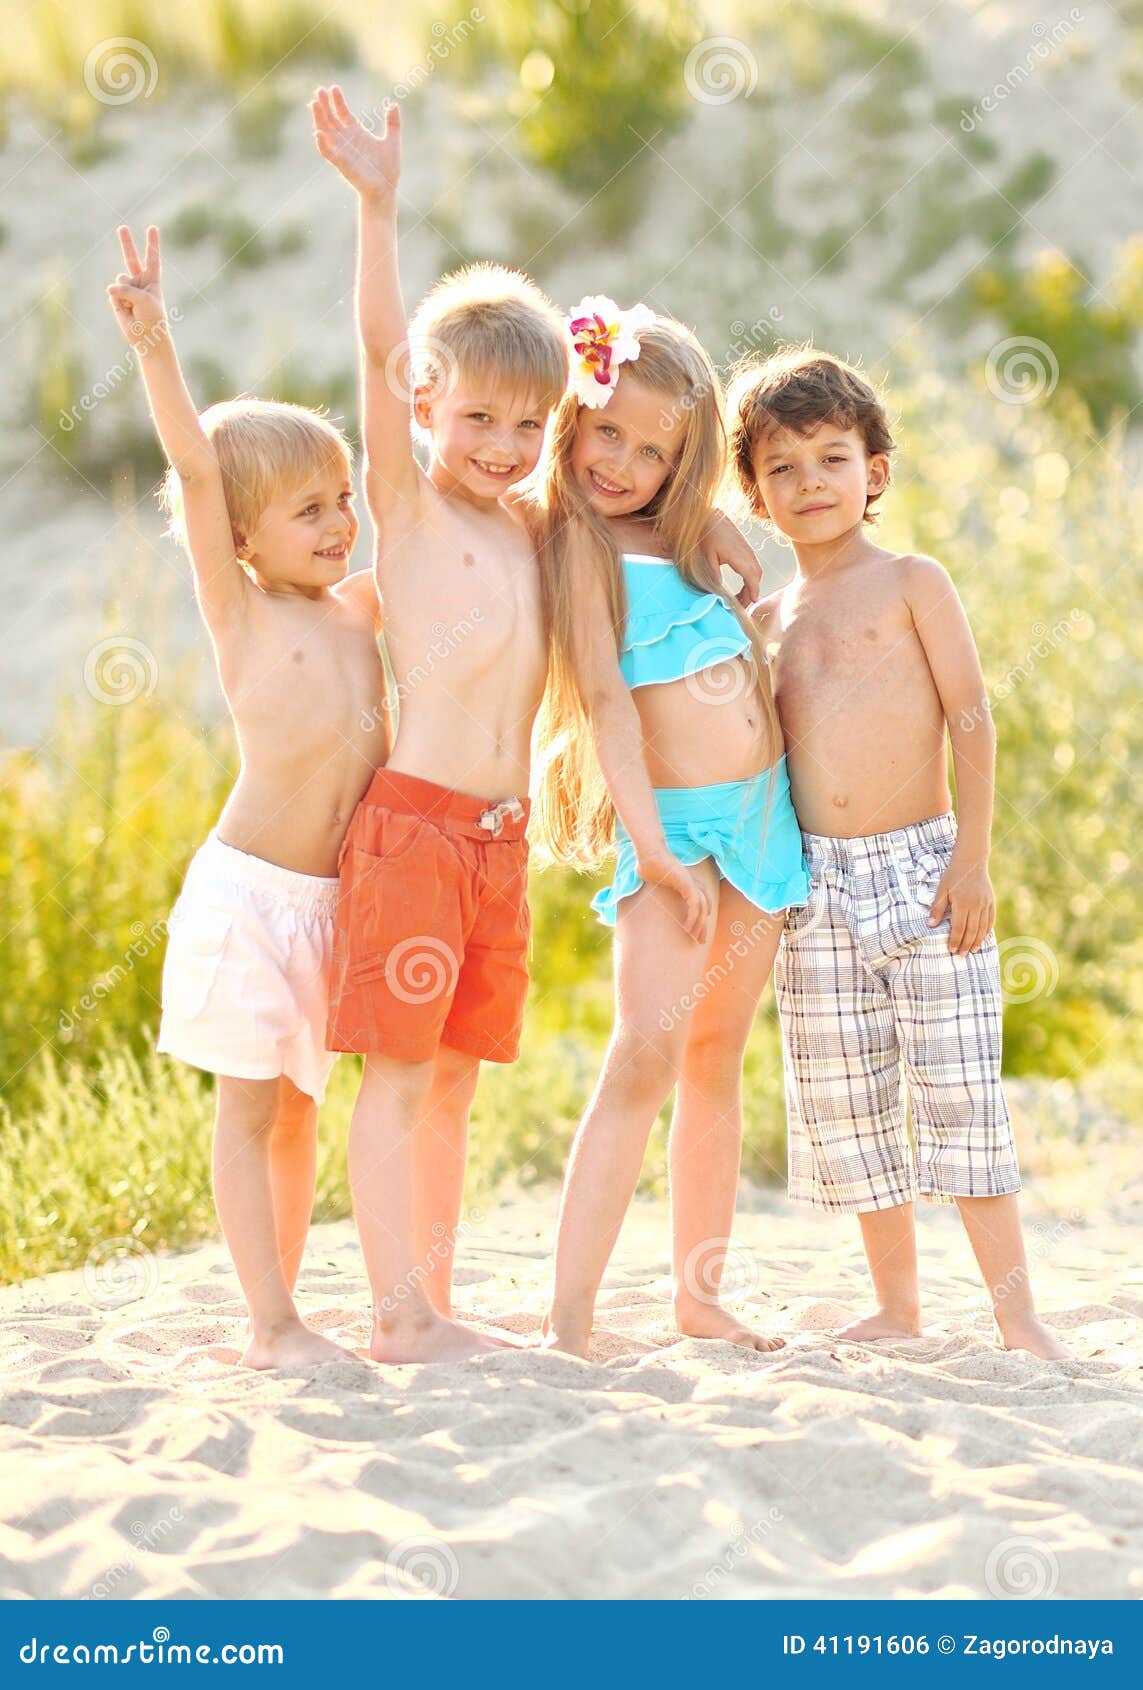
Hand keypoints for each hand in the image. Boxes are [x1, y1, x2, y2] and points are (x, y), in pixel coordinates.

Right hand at [106, 224, 169, 347]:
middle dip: (127, 243)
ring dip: (125, 292)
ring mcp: (128, 289)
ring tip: (133, 306)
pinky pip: (113, 293)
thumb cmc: (152, 318)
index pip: (152, 258)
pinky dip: (119, 301)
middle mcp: (140, 281)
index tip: (153, 228)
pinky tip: (126, 310)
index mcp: (152, 280)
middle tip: (122, 227)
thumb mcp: (144, 299)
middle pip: (131, 258)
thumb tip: (109, 289)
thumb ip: (126, 289)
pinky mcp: (117, 298)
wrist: (146, 337)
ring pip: (120, 279)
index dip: (152, 243)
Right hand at [311, 84, 399, 201]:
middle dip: (324, 105)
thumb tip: (394, 104)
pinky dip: (322, 144)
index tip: (334, 87)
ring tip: (314, 104)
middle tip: (319, 90)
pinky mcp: (341, 164)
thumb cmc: (388, 168)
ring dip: (319, 119)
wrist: (386, 189)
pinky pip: (328, 153)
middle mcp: (346, 140)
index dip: (337, 101)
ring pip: (325, 132)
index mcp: (356, 133)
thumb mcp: (392, 141)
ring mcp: (342, 151)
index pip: (343, 113)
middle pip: (331, 119)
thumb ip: (392, 124)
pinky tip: (318, 132)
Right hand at [636, 849, 712, 943]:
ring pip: (702, 909)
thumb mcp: (650, 879)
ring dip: (699, 925)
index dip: (699, 916)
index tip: (694, 931)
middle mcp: (693, 883)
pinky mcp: (688, 885)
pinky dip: (693, 918)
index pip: (700, 902)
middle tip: (700, 940)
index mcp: (686, 882)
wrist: (650, 853)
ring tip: (694, 938)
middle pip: (705, 907)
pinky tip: (687, 928)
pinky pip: (695, 905)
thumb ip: (651, 885)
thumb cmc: (648, 864)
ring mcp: (692, 883)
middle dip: (703, 925)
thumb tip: (638, 889)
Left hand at [698, 509, 762, 610]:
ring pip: (755, 570)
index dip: (753, 591)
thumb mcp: (706, 558)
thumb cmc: (705, 536)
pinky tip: (741, 583)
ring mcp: (747, 548)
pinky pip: (752, 564)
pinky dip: (750, 576)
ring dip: (751, 584)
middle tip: (741, 605)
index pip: (751, 577)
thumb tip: (720, 593)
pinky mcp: (744, 547)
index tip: (752, 602)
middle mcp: (746, 552)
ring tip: (740, 597)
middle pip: (756, 576)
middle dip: (751, 591)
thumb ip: (714, 576)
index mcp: (738, 555)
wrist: (708, 516)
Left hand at [928, 856, 994, 954]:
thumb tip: (930, 925)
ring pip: (982, 928)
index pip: (958, 928)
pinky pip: (990, 920)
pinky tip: (982, 938)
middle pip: (972, 931)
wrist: (971, 862)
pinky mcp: (991, 902)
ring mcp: (985, 904)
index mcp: (962, 903)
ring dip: (977, 941)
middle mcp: (976, 906)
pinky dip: (987, 931)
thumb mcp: (941, 890)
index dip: (955, 940)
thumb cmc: (953, 876)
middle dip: (966, 945)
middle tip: (961, 955)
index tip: (951, 950)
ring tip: (972, 950)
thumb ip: (937, 908)